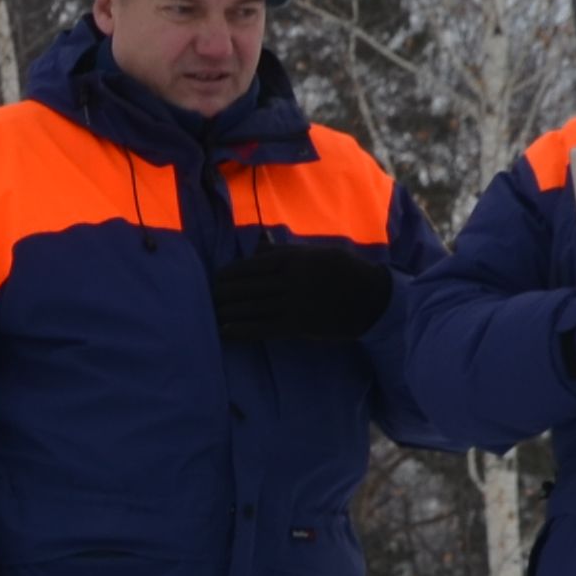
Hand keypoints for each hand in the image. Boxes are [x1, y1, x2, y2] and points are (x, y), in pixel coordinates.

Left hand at [209, 243, 393, 343]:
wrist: (370, 298)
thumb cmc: (343, 271)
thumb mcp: (316, 252)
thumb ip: (285, 250)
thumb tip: (259, 244)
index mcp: (294, 259)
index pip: (253, 265)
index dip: (231, 272)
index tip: (215, 276)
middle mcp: (290, 280)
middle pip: (248, 287)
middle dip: (224, 292)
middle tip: (206, 296)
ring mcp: (293, 304)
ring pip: (252, 307)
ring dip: (228, 311)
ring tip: (210, 312)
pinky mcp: (298, 325)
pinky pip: (264, 328)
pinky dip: (243, 329)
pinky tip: (226, 330)